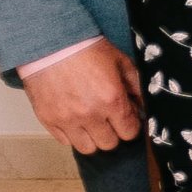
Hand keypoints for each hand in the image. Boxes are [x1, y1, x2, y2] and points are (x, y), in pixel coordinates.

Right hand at [22, 43, 142, 154]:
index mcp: (112, 100)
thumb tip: (143, 107)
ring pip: (87, 148)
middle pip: (109, 143)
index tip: (127, 118)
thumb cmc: (86, 49)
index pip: (129, 132)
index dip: (130, 125)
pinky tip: (74, 119)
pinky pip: (64, 141)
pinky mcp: (47, 119)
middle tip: (109, 118)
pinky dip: (71, 134)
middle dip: (113, 132)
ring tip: (91, 122)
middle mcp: (89, 114)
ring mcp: (66, 119)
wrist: (49, 43)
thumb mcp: (121, 63)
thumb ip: (136, 87)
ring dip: (92, 137)